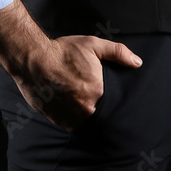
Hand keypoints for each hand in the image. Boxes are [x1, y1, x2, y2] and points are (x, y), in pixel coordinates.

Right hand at [18, 33, 142, 131]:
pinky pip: (73, 125)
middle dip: (99, 106)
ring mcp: (72, 117)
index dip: (112, 99)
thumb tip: (137, 62)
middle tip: (91, 96)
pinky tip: (71, 107)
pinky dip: (74, 118)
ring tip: (81, 102)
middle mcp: (87, 108)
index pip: (113, 102)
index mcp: (98, 91)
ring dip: (86, 114)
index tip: (108, 95)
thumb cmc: (63, 51)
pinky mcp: (59, 122)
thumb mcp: (93, 45)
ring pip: (87, 121)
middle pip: (100, 112)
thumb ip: (118, 53)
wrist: (33, 59)